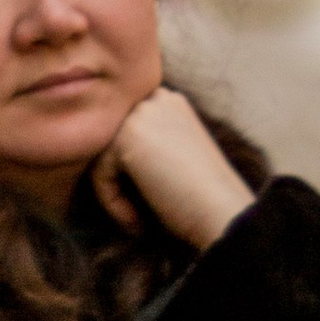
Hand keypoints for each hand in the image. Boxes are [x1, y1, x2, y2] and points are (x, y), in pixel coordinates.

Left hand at [95, 86, 256, 248]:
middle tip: (137, 211)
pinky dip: (112, 202)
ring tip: (137, 219)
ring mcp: (141, 115)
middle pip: (110, 140)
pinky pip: (99, 174)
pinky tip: (136, 221)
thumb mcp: (175, 157)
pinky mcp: (127, 138)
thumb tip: (108, 160)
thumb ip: (147, 146)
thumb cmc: (202, 196)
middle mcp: (156, 99)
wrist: (220, 210)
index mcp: (172, 102)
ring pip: (102, 157)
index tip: (145, 198)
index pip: (126, 129)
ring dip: (114, 192)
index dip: (126, 165)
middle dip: (116, 177)